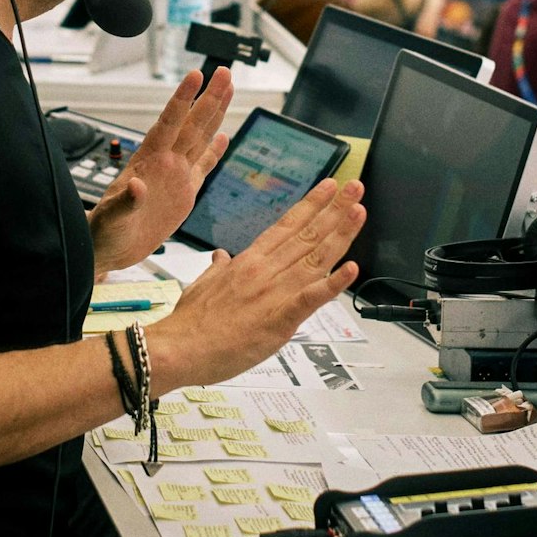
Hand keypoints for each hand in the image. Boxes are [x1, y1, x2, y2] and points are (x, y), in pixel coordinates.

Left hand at [86, 66, 232, 272]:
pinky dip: (214, 153)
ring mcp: (175, 176)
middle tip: (224, 71)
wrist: (109, 249)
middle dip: (209, 98)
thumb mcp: (111, 219)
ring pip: (199, 139)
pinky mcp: (183, 193)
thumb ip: (125, 203)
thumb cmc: (104, 232)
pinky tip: (223, 136)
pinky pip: (202, 167)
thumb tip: (137, 186)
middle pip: (192, 124)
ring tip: (228, 89)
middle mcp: (164, 163)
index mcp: (147, 162)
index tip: (195, 76)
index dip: (182, 100)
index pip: (168, 124)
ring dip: (214, 114)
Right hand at [149, 178, 365, 390]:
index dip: (311, 205)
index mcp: (248, 262)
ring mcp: (273, 293)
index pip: (286, 225)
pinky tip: (351, 268)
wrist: (177, 349)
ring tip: (359, 211)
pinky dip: (332, 284)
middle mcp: (264, 270)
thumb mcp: (201, 286)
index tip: (329, 187)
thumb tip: (220, 256)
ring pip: (315, 258)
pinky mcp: (278, 319)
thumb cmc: (189, 324)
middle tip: (356, 187)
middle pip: (307, 235)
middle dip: (334, 209)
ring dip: (340, 234)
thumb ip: (217, 270)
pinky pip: (311, 298)